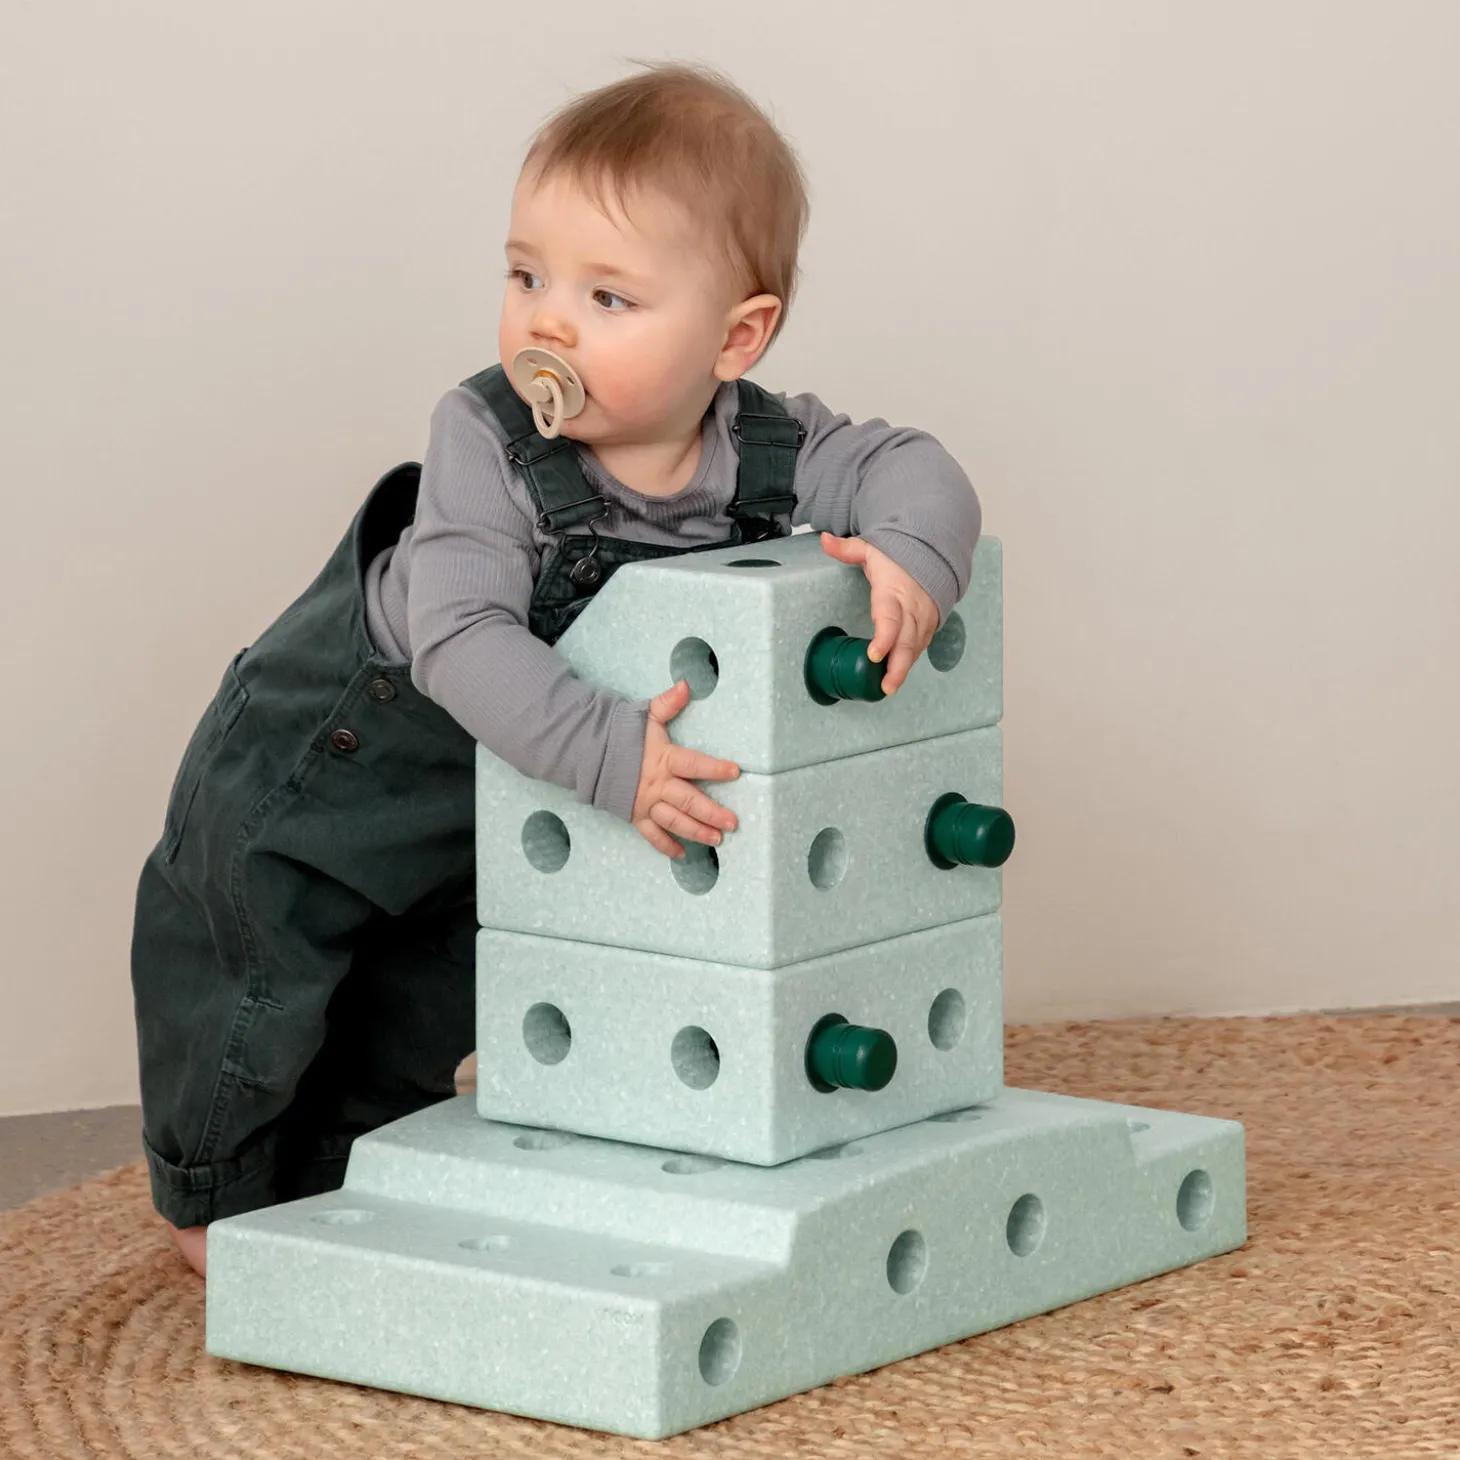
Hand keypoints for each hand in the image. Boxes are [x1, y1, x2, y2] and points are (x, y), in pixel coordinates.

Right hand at [632, 680, 740, 858]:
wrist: (588, 752)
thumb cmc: (622, 734)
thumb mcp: (647, 715)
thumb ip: (668, 703)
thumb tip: (686, 685)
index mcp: (664, 759)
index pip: (694, 764)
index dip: (715, 768)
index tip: (734, 771)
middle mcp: (657, 784)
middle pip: (689, 800)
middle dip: (712, 812)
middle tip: (732, 822)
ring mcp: (646, 802)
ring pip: (674, 821)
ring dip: (696, 832)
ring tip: (717, 840)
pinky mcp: (635, 815)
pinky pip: (651, 835)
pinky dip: (666, 846)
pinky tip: (682, 855)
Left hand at [818, 532, 938, 693]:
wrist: (933, 554)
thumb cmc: (898, 558)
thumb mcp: (871, 548)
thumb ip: (846, 549)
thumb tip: (824, 540)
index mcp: (894, 591)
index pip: (890, 618)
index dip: (884, 638)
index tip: (874, 654)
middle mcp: (911, 608)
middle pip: (906, 641)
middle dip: (897, 666)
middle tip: (886, 686)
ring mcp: (922, 619)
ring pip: (915, 648)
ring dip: (903, 669)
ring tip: (889, 687)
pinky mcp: (928, 626)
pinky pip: (919, 647)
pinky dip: (909, 661)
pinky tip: (897, 674)